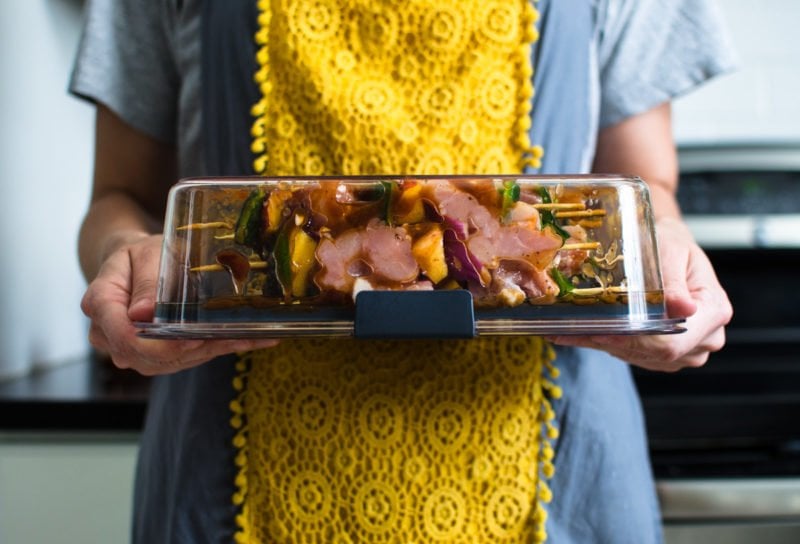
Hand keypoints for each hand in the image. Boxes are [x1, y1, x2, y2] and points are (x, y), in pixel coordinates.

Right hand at [81, 233, 278, 375]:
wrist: (133, 262)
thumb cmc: (139, 253)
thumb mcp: (145, 254)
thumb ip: (146, 283)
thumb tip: (143, 314)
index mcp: (101, 305)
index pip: (126, 337)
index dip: (161, 344)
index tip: (194, 338)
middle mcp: (111, 335)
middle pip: (150, 357)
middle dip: (192, 349)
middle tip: (233, 337)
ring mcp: (132, 349)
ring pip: (171, 362)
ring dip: (210, 351)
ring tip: (251, 337)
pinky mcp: (153, 354)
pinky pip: (186, 358)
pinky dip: (220, 348)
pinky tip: (255, 340)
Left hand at [548, 218, 732, 371]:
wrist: (672, 252)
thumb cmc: (672, 245)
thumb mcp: (671, 252)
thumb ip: (674, 284)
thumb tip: (684, 308)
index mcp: (714, 311)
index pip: (673, 342)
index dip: (636, 340)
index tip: (605, 331)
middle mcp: (707, 337)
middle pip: (657, 353)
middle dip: (617, 341)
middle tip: (580, 328)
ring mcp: (688, 350)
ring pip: (643, 357)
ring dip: (609, 344)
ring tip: (577, 329)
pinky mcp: (669, 355)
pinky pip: (637, 356)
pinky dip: (610, 345)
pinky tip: (586, 332)